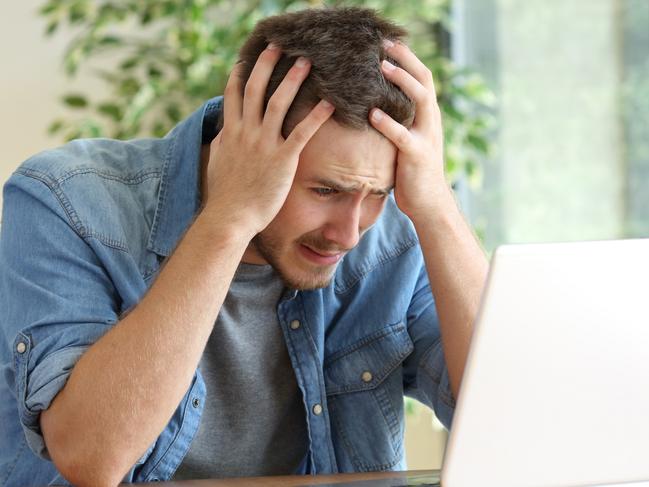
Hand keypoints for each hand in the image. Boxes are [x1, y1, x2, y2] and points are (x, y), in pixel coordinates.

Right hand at [203, 44, 334, 235]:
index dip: (240, 74)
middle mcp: (246, 133)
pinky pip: (302, 133)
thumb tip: (224, 131)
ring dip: (293, 80)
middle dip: (267, 65)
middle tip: (280, 46)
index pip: (234, 95)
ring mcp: (264, 145)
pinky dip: (315, 116)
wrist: (230, 217)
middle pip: (256, 90)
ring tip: (307, 62)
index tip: (246, 59)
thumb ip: (222, 143)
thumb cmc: (225, 195)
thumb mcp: (217, 163)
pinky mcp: (282, 160)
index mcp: (230, 133)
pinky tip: (329, 102)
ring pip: (279, 104)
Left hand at [369, 40, 449, 222]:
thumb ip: (398, 122)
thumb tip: (372, 104)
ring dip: (402, 82)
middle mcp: (431, 121)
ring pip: (421, 100)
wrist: (429, 202)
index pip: (422, 78)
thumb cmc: (412, 171)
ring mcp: (427, 137)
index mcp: (428, 116)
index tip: (389, 42)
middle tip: (384, 45)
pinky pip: (402, 136)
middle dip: (406, 60)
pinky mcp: (417, 155)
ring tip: (382, 68)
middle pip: (424, 81)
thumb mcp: (407, 141)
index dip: (408, 58)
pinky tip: (372, 114)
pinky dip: (387, 123)